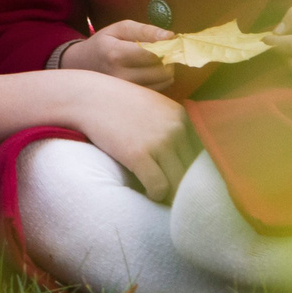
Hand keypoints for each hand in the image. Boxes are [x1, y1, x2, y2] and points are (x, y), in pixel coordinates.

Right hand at [58, 20, 177, 91]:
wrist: (83, 66)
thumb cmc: (104, 43)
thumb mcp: (119, 28)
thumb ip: (145, 30)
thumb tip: (171, 36)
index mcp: (115, 54)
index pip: (153, 54)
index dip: (167, 46)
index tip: (169, 41)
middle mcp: (120, 76)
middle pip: (161, 70)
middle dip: (168, 58)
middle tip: (164, 51)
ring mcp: (125, 91)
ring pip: (163, 82)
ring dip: (166, 70)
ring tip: (156, 61)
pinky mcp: (131, 100)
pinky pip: (158, 90)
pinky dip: (160, 80)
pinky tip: (151, 72)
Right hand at [63, 72, 196, 201]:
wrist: (89, 97)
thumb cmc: (119, 104)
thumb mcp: (154, 106)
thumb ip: (172, 126)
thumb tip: (185, 158)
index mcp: (182, 117)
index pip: (203, 154)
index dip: (196, 171)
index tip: (188, 181)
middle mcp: (176, 129)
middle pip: (194, 171)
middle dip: (187, 185)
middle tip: (176, 194)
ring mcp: (158, 142)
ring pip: (180, 182)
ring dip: (172, 193)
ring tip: (162, 194)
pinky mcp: (138, 155)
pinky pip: (159, 187)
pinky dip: (156, 195)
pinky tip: (148, 192)